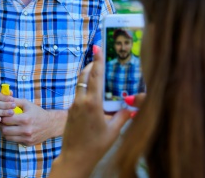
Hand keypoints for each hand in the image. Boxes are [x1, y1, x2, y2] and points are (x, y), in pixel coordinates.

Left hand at [0, 99, 60, 145]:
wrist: (51, 124)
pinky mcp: (28, 143)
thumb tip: (3, 97)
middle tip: (1, 121)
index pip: (6, 120)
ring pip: (8, 137)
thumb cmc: (37, 112)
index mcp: (25, 119)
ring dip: (5, 132)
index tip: (0, 115)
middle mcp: (26, 130)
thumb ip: (15, 101)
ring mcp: (27, 138)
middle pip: (5, 131)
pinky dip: (12, 136)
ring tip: (6, 126)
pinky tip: (14, 130)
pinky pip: (14, 141)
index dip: (1, 117)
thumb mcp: (27, 104)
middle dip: (1, 126)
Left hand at [49, 46, 131, 177]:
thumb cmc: (95, 146)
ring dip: (87, 76)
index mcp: (92, 103)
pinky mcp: (70, 111)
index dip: (97, 61)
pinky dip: (85, 87)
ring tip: (96, 70)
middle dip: (91, 65)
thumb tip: (134, 108)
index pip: (95, 77)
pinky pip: (78, 94)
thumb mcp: (113, 132)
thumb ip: (123, 117)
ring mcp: (74, 105)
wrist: (74, 158)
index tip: (97, 48)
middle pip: (85, 76)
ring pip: (80, 84)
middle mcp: (81, 101)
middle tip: (98, 56)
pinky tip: (92, 91)